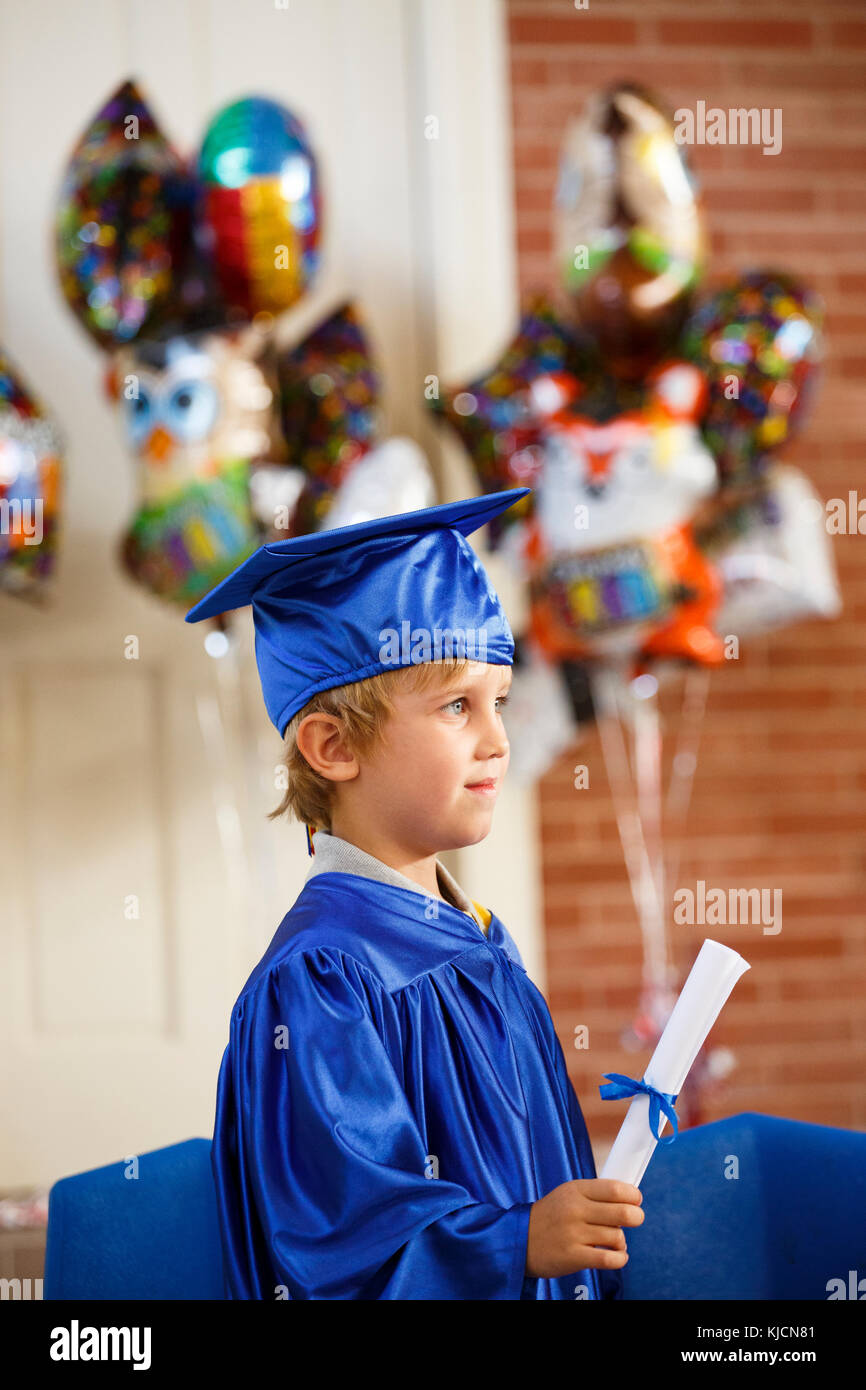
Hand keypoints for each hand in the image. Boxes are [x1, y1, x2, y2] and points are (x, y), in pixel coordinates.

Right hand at [525, 1178, 643, 1278]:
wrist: (520, 1239)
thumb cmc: (551, 1216)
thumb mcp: (568, 1194)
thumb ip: (595, 1195)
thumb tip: (629, 1199)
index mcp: (576, 1190)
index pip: (615, 1189)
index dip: (633, 1195)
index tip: (636, 1200)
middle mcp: (575, 1210)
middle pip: (622, 1212)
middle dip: (636, 1217)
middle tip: (635, 1219)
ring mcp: (574, 1234)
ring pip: (617, 1237)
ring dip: (622, 1242)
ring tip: (614, 1242)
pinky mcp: (573, 1256)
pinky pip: (609, 1259)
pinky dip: (619, 1259)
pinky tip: (616, 1256)